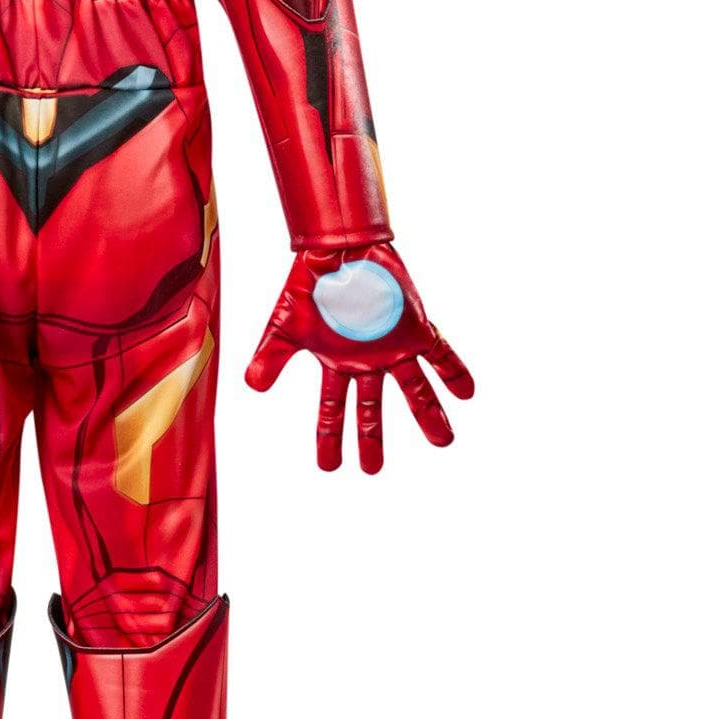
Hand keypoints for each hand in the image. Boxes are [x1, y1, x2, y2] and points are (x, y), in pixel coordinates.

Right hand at [247, 243, 472, 473]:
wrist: (336, 249)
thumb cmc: (309, 284)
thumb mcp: (284, 325)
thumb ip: (271, 357)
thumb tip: (252, 386)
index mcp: (338, 363)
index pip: (333, 410)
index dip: (330, 439)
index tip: (330, 467)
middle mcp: (368, 361)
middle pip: (372, 408)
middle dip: (373, 439)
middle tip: (373, 469)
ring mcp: (393, 346)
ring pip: (414, 388)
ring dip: (430, 414)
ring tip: (444, 441)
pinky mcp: (415, 328)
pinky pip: (440, 353)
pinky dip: (454, 373)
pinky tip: (468, 393)